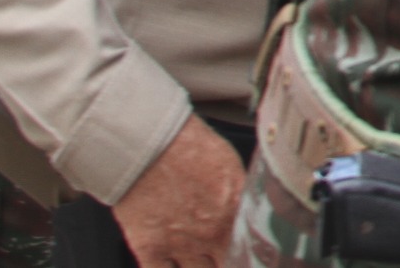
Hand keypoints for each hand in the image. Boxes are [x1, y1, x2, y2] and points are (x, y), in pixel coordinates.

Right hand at [112, 114, 243, 267]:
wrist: (148, 143)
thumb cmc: (188, 146)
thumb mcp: (230, 167)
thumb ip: (240, 197)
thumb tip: (247, 212)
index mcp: (235, 212)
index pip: (251, 248)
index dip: (250, 256)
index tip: (250, 256)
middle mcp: (211, 233)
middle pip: (225, 264)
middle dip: (226, 262)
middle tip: (223, 257)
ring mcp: (181, 244)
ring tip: (201, 262)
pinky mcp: (150, 247)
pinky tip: (174, 267)